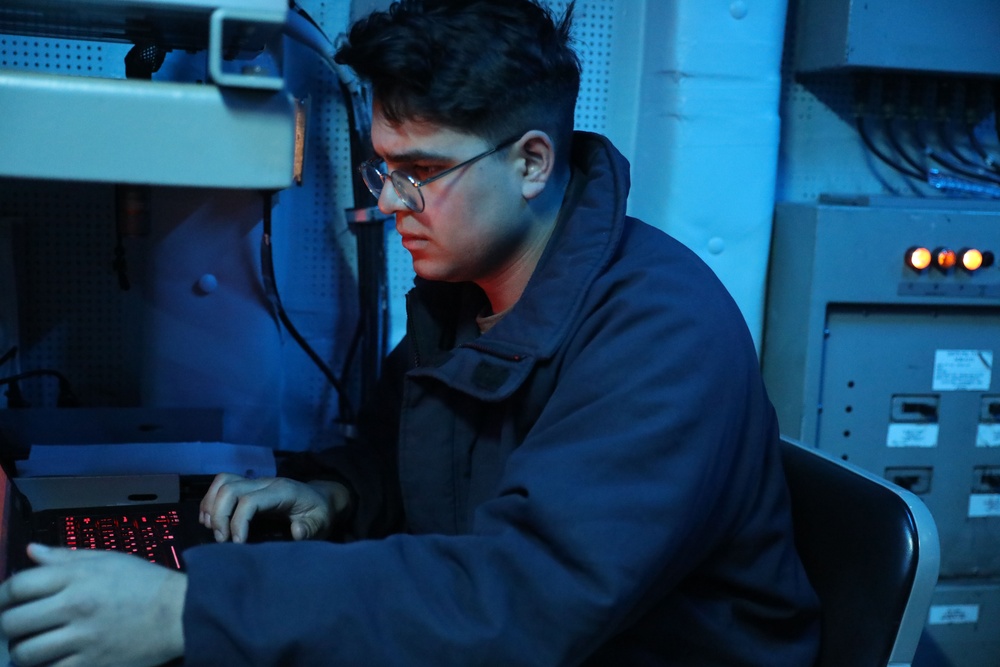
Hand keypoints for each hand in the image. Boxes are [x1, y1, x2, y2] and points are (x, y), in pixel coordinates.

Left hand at [0, 544, 185, 666]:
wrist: (180, 612)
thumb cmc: (144, 582)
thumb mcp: (106, 559)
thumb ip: (65, 557)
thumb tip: (31, 551)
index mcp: (78, 576)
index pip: (18, 585)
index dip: (3, 596)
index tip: (4, 602)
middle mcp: (75, 605)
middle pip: (14, 621)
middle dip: (8, 626)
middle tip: (17, 628)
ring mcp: (82, 637)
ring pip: (26, 652)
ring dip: (23, 651)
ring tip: (32, 647)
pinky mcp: (92, 663)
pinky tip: (52, 661)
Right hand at [199, 474, 349, 542]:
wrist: (320, 498)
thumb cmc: (319, 514)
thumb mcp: (322, 524)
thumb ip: (311, 529)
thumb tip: (296, 531)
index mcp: (282, 491)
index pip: (250, 500)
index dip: (238, 522)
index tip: (238, 543)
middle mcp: (265, 482)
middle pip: (230, 488)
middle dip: (220, 515)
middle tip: (222, 540)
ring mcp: (255, 482)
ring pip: (222, 482)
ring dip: (211, 506)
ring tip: (213, 530)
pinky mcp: (247, 486)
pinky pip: (221, 484)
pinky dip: (210, 501)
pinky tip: (211, 521)